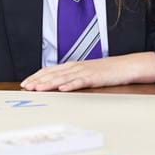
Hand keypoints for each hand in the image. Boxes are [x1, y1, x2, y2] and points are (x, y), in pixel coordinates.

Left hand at [21, 52, 154, 91]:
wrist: (128, 66)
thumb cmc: (108, 71)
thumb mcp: (88, 73)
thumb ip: (74, 77)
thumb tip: (58, 85)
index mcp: (75, 65)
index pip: (52, 69)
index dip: (38, 75)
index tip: (26, 82)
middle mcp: (78, 66)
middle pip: (54, 72)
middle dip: (39, 80)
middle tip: (26, 86)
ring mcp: (87, 70)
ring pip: (64, 77)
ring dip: (50, 83)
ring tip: (38, 88)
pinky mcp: (96, 76)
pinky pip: (82, 81)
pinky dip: (71, 84)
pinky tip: (63, 89)